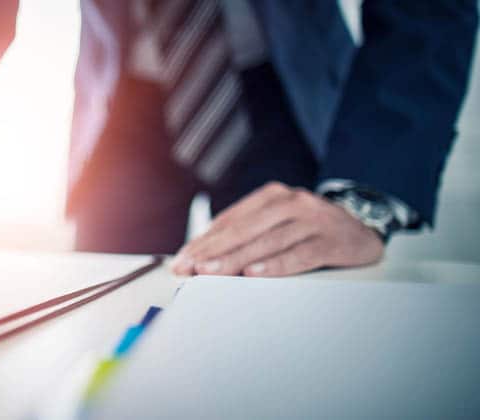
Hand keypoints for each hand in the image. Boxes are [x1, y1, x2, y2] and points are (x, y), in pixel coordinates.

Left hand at [172, 182, 383, 276]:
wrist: (363, 228)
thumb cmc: (310, 228)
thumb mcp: (278, 221)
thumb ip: (246, 233)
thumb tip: (203, 255)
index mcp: (272, 196)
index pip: (230, 221)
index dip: (204, 242)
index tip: (182, 260)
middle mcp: (291, 203)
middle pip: (245, 230)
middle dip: (212, 252)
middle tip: (189, 268)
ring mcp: (312, 220)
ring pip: (267, 242)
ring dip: (236, 260)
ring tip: (212, 272)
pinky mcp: (331, 241)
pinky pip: (299, 254)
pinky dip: (275, 265)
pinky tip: (255, 274)